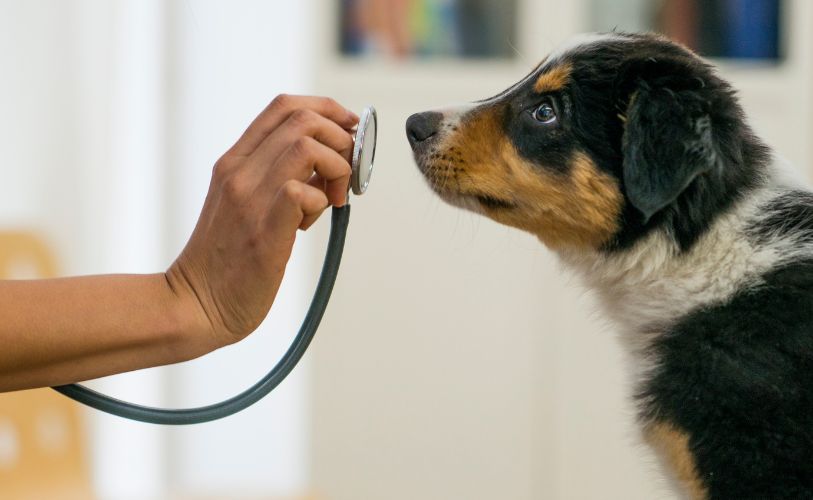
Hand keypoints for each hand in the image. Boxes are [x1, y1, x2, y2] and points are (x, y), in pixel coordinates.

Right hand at [166, 95, 358, 350]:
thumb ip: (277, 178)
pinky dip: (321, 202)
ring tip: (331, 199)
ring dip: (336, 168)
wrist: (195, 304)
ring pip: (307, 147)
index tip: (349, 128)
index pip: (284, 106)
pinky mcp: (263, 229)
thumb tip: (327, 165)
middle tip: (346, 174)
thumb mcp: (244, 204)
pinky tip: (308, 226)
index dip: (327, 108)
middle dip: (341, 138)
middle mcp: (238, 171)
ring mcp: (248, 198)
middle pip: (303, 119)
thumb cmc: (226, 260)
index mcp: (234, 161)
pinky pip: (303, 191)